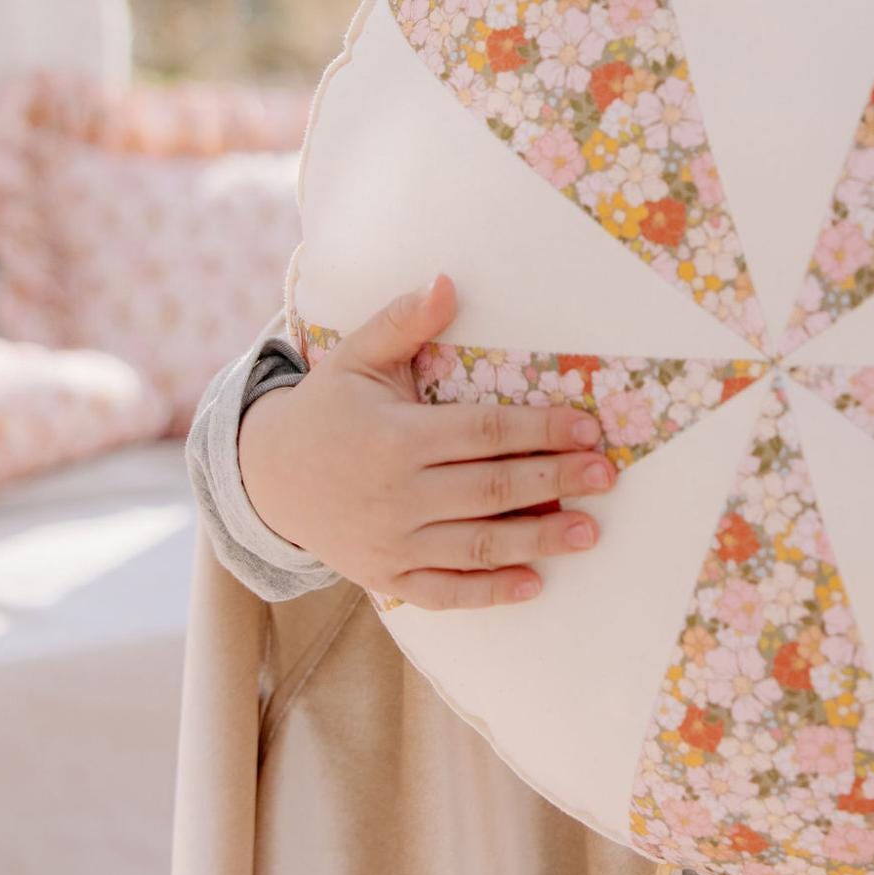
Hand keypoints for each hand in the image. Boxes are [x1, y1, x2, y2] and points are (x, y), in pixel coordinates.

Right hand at [238, 275, 618, 609]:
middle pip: (493, 489)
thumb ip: (403, 321)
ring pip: (478, 545)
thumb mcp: (355, 358)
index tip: (587, 429)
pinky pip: (445, 592)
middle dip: (556, 480)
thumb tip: (447, 282)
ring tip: (590, 532)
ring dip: (539, 539)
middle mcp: (398, 494)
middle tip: (606, 476)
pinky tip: (534, 583)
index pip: (484, 432)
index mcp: (397, 438)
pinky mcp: (386, 577)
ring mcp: (392, 542)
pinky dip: (489, 592)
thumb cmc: (325, 410)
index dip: (540, 429)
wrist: (266, 478)